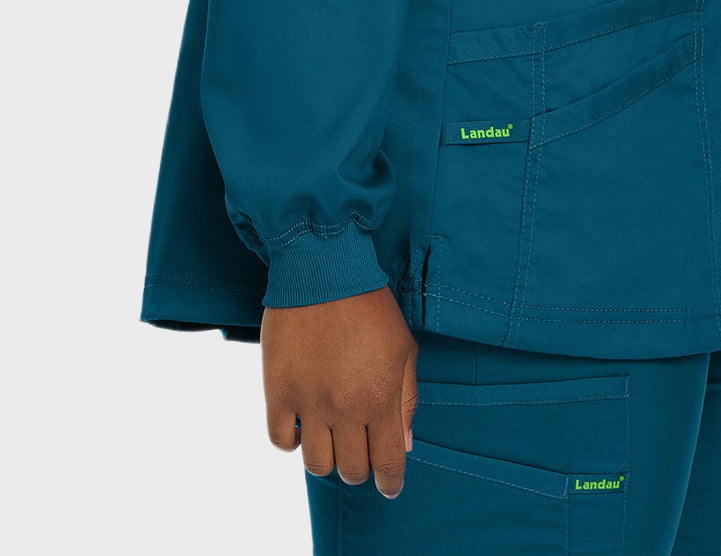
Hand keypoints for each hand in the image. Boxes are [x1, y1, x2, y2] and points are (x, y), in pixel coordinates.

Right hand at [262, 283, 418, 497]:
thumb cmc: (370, 306)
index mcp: (380, 398)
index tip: (389, 485)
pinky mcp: (277, 391)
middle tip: (360, 450)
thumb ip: (406, 399)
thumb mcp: (403, 348)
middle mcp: (345, 408)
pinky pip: (280, 441)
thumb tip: (404, 443)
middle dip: (360, 467)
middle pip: (351, 469)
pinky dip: (291, 441)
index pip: (388, 463)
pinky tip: (302, 424)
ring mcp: (309, 402)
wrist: (323, 270)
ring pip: (316, 464)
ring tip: (331, 436)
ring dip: (327, 458)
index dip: (391, 482)